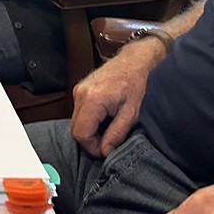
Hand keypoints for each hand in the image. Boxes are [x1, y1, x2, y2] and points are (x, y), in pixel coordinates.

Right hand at [69, 38, 160, 157]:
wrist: (135, 61)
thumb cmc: (137, 83)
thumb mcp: (131, 113)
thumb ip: (116, 134)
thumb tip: (105, 151)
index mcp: (93, 99)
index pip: (81, 134)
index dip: (93, 147)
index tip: (106, 150)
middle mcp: (81, 93)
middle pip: (76, 129)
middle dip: (91, 140)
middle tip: (109, 142)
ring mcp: (79, 90)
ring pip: (77, 121)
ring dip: (90, 130)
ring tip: (109, 128)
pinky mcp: (80, 89)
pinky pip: (79, 112)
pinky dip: (89, 120)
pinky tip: (105, 118)